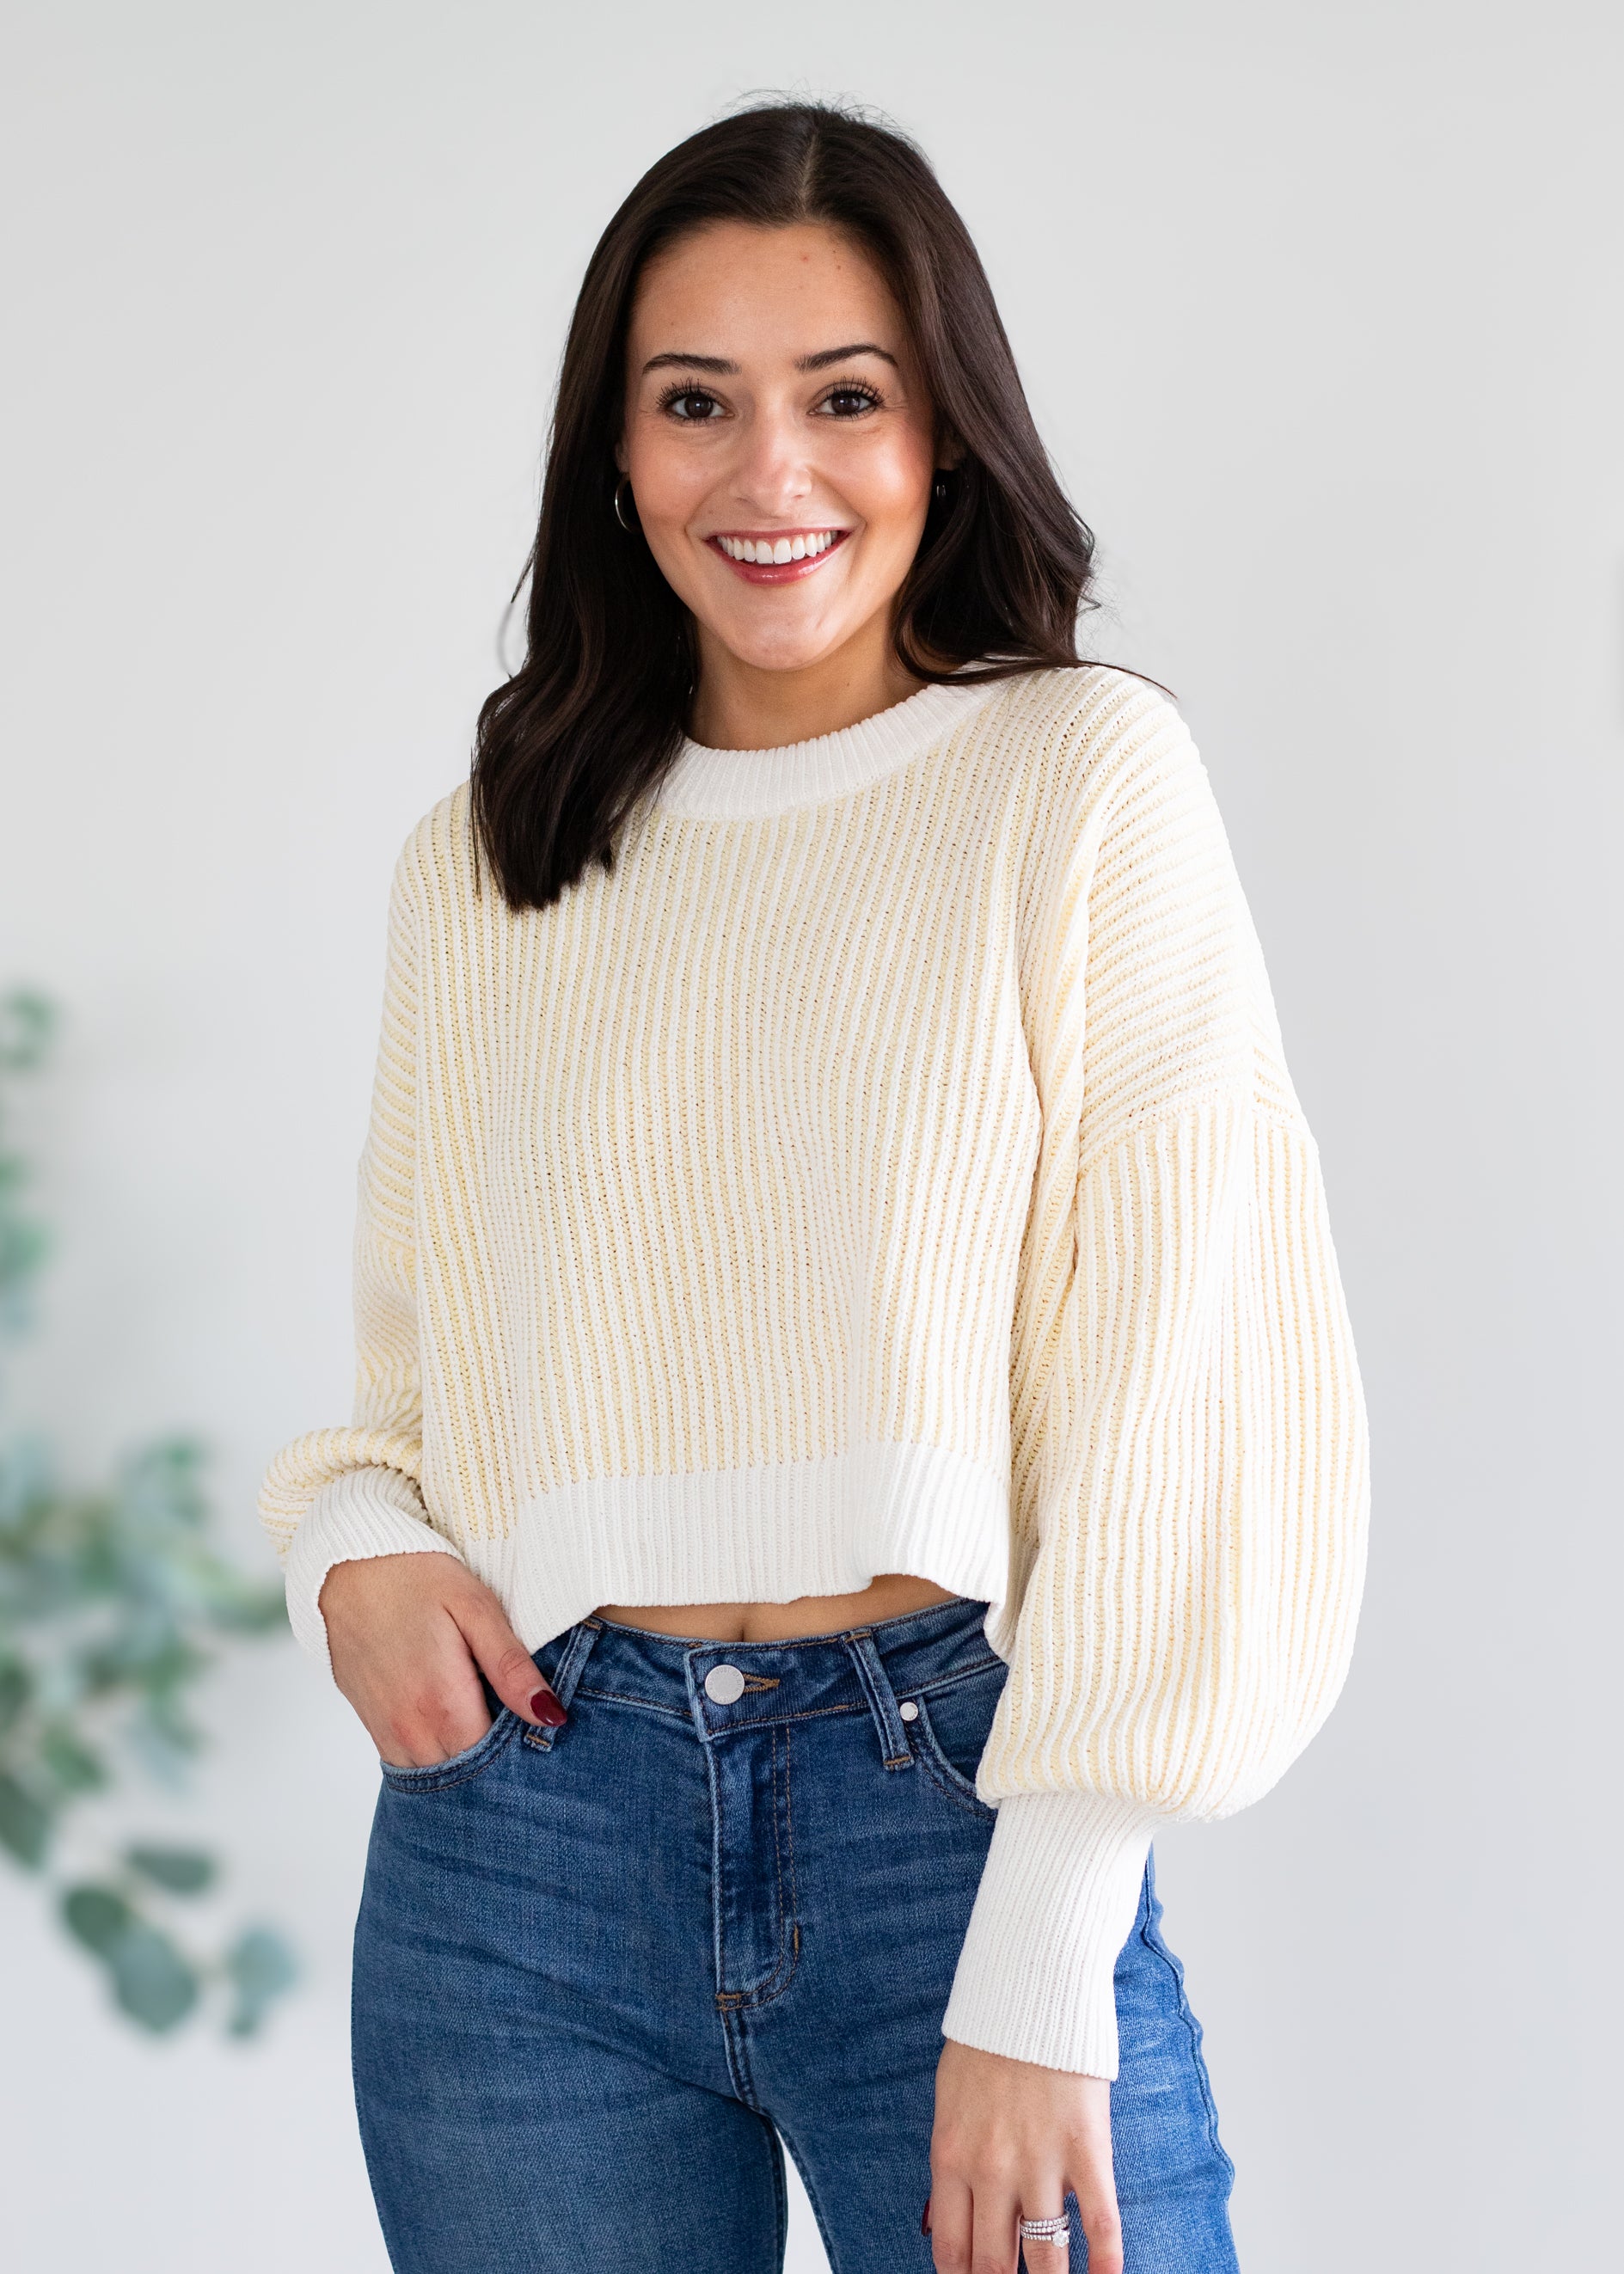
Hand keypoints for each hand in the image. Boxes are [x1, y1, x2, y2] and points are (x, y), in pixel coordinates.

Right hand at [319, 1553, 565, 1767]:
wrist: (346, 1566)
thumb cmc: (416, 1578)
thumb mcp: (476, 1609)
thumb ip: (511, 1668)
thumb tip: (551, 1715)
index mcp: (442, 1703)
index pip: (495, 1764)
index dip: (525, 1753)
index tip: (542, 1729)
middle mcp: (410, 1730)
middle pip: (467, 1776)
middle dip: (499, 1762)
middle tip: (521, 1724)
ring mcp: (386, 1733)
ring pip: (438, 1775)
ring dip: (467, 1761)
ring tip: (489, 1718)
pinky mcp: (373, 1726)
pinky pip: (412, 1763)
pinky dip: (440, 1753)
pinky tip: (457, 1720)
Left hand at [926, 2037, 1119, 2273]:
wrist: (1030, 1991)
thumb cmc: (987, 2042)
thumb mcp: (949, 2101)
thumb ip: (953, 2158)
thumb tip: (950, 2212)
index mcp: (952, 2158)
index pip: (952, 2251)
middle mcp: (992, 2172)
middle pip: (995, 2263)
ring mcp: (1041, 2164)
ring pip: (1047, 2257)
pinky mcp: (1087, 2150)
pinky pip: (1101, 2224)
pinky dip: (1107, 2263)